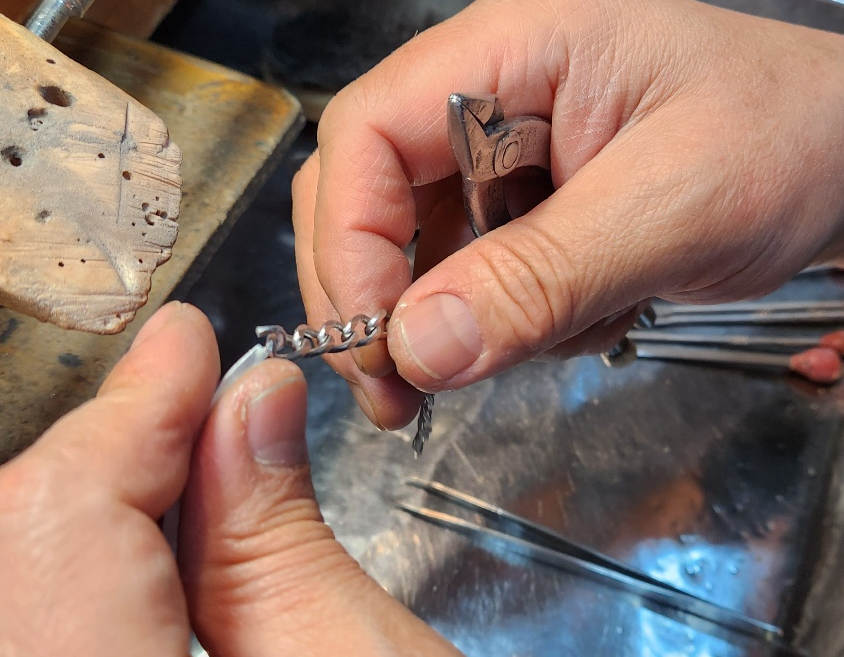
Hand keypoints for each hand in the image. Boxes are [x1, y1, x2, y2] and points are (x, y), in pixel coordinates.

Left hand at [0, 302, 459, 656]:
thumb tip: (250, 400)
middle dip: (114, 451)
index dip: (129, 410)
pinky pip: (44, 618)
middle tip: (190, 393)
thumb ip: (279, 534)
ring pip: (26, 566)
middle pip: (24, 534)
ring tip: (193, 462)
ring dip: (104, 503)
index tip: (182, 342)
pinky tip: (167, 545)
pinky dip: (98, 561)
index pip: (58, 514)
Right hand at [293, 0, 843, 429]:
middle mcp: (484, 98)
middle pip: (363, 197)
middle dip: (376, 301)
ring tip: (557, 332)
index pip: (368, 136)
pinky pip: (465, 280)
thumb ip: (542, 277)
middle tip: (406, 392)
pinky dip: (502, 324)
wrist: (839, 157)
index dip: (349, 242)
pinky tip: (579, 314)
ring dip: (453, 322)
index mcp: (507, 51)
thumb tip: (419, 349)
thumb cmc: (786, 139)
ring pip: (412, 252)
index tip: (377, 343)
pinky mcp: (517, 209)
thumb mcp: (671, 209)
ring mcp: (496, 158)